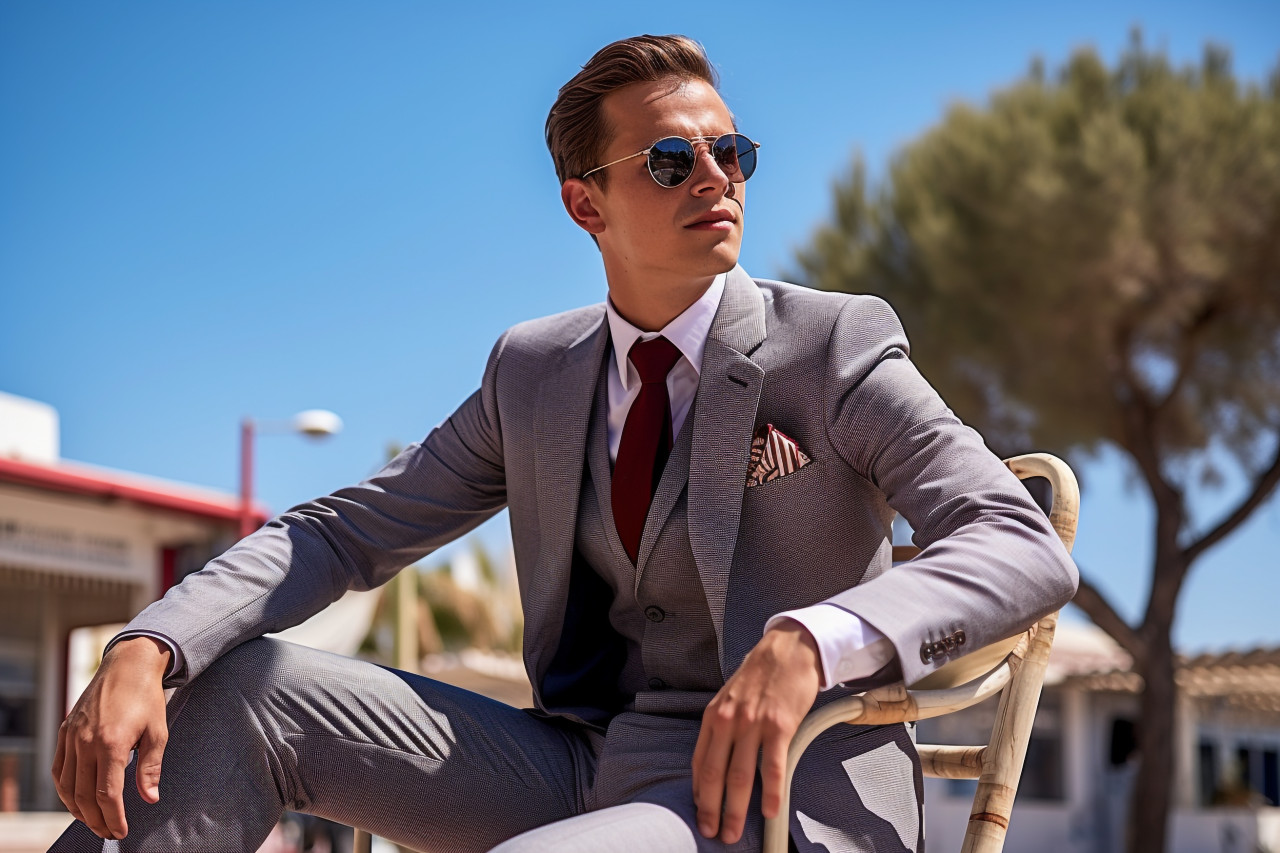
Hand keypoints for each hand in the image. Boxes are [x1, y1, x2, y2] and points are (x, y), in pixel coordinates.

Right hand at [52, 636, 170, 839]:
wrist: (128, 665)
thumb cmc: (147, 699)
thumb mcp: (158, 732)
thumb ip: (151, 767)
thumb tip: (150, 798)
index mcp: (112, 744)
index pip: (107, 794)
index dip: (113, 817)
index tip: (121, 830)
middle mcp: (86, 742)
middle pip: (84, 796)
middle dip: (96, 820)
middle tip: (108, 832)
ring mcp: (71, 737)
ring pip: (67, 786)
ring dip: (78, 809)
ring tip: (93, 821)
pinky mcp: (65, 731)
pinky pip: (58, 770)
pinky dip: (65, 790)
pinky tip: (76, 799)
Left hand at [692, 621, 820, 843]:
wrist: (788, 649)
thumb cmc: (759, 675)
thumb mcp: (729, 697)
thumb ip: (722, 727)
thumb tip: (716, 760)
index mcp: (714, 716)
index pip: (700, 763)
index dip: (699, 793)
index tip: (701, 813)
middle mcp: (729, 721)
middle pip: (716, 775)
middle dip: (712, 810)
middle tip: (712, 833)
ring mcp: (754, 724)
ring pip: (741, 776)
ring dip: (736, 810)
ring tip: (734, 832)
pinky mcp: (780, 726)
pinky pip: (773, 766)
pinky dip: (771, 792)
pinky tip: (770, 810)